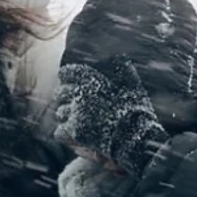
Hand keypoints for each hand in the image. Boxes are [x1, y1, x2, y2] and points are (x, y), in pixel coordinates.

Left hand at [54, 57, 167, 175]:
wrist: (137, 138)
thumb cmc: (136, 112)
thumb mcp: (132, 85)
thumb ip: (122, 70)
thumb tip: (120, 58)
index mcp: (92, 80)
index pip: (67, 73)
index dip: (67, 77)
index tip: (67, 81)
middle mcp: (80, 93)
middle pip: (60, 93)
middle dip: (65, 98)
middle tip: (74, 106)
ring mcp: (76, 112)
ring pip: (60, 113)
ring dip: (67, 117)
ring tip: (78, 122)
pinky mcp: (74, 131)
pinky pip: (60, 132)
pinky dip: (66, 134)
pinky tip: (75, 135)